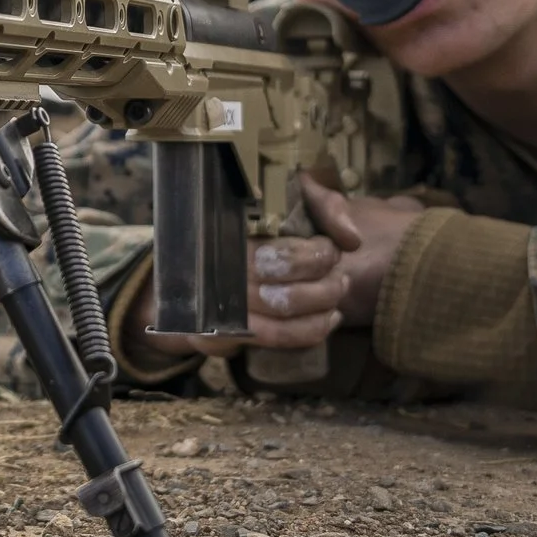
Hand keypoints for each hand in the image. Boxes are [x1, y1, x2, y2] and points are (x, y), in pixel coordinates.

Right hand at [119, 175, 425, 359]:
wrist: (184, 272)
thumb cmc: (247, 229)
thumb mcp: (283, 197)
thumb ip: (323, 205)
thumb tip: (351, 239)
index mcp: (231, 228)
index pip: (284, 252)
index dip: (317, 255)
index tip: (330, 249)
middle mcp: (221, 267)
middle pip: (285, 288)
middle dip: (325, 285)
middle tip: (340, 276)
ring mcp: (218, 303)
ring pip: (282, 316)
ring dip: (321, 308)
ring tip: (337, 296)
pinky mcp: (218, 332)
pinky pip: (274, 338)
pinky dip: (308, 332)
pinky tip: (327, 320)